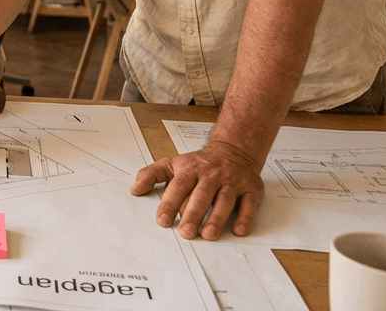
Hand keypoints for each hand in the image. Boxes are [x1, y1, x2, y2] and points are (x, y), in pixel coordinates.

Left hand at [130, 140, 264, 239]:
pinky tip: (238, 230)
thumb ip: (151, 175)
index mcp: (191, 170)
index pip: (178, 186)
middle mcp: (211, 176)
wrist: (233, 150)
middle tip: (185, 233)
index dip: (169, 203)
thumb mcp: (172, 163)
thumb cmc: (199, 163)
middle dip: (193, 214)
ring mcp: (232, 182)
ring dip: (217, 218)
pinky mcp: (250, 189)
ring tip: (208, 235)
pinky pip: (249, 204)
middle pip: (201, 195)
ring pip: (225, 201)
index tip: (162, 221)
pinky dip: (245, 217)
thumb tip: (134, 190)